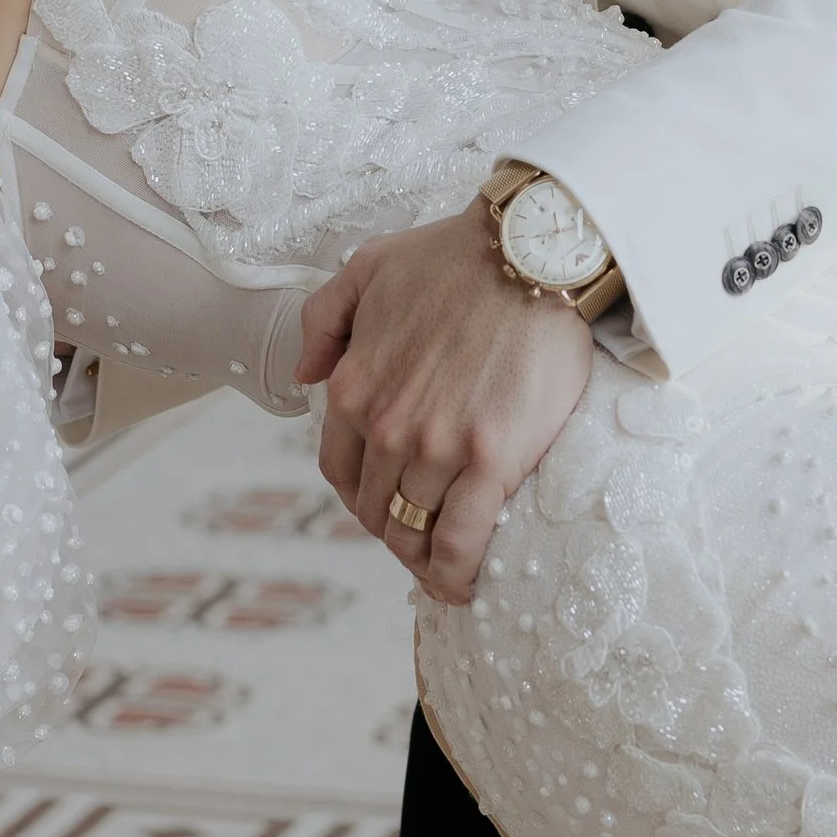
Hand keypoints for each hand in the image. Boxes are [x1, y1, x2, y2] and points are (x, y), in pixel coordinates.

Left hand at [296, 209, 591, 603]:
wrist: (530, 252)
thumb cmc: (454, 256)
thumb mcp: (365, 268)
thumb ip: (323, 321)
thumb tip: (306, 374)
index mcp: (353, 388)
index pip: (340, 470)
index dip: (359, 496)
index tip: (382, 503)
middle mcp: (386, 425)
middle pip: (377, 507)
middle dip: (393, 528)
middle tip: (422, 537)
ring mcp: (438, 446)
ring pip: (416, 530)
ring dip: (424, 558)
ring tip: (443, 569)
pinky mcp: (492, 459)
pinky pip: (463, 540)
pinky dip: (458, 572)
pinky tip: (464, 584)